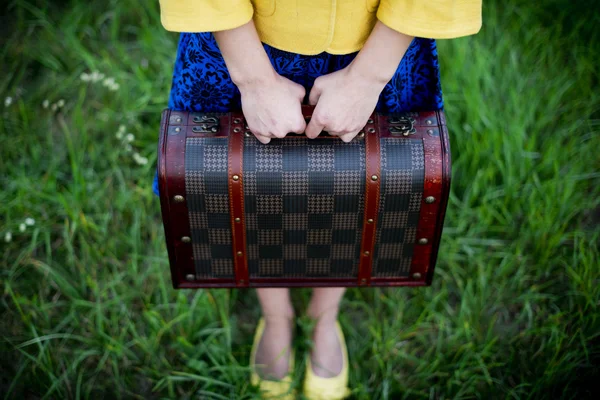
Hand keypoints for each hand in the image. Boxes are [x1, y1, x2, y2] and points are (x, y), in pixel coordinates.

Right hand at [213, 20, 306, 143]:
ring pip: (274, 135)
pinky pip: (262, 138)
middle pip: (287, 133)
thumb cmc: (278, 83)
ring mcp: (268, 132)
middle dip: (285, 123)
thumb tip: (308, 105)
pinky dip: (263, 131)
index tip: (293, 114)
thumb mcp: (298, 90)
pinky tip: (263, 121)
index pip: (301, 130)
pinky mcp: (256, 130)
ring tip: (270, 113)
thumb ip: (304, 101)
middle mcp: (282, 132)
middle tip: (280, 111)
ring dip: (273, 127)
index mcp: (296, 124)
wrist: (255, 80)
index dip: (297, 121)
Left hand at [305, 66, 385, 141]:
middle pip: (324, 131)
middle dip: (324, 122)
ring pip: (335, 133)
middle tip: (330, 109)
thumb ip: (311, 98)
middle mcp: (333, 126)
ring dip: (335, 126)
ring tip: (339, 112)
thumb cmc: (342, 80)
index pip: (310, 133)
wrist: (363, 80)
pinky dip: (345, 131)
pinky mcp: (358, 127)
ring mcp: (346, 128)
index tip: (313, 122)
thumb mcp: (318, 84)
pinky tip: (346, 122)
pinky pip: (347, 137)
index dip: (310, 127)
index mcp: (321, 117)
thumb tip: (311, 105)